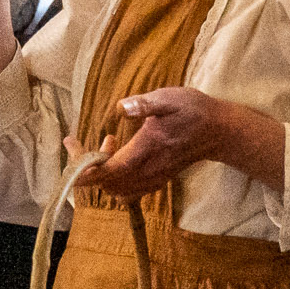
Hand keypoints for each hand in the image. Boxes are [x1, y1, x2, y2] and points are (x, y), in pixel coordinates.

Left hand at [66, 88, 231, 200]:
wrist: (220, 131)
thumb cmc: (194, 111)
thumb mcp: (169, 99)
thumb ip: (145, 105)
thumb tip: (121, 107)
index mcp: (146, 150)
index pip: (108, 171)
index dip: (85, 169)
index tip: (69, 150)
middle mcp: (148, 170)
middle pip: (107, 183)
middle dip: (86, 166)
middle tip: (78, 141)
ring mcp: (153, 178)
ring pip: (116, 188)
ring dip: (102, 171)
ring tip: (107, 142)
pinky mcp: (157, 179)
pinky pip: (128, 189)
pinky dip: (115, 176)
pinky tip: (119, 152)